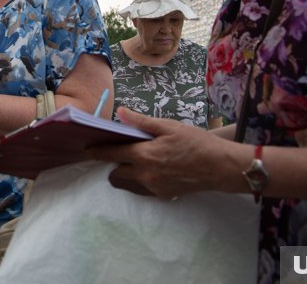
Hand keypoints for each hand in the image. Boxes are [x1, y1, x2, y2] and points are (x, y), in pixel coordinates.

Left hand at [86, 107, 237, 199]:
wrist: (220, 167)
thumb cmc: (196, 142)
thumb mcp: (169, 126)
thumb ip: (142, 122)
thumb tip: (120, 112)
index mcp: (144, 154)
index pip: (112, 153)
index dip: (97, 151)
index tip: (86, 149)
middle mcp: (145, 174)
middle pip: (116, 172)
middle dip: (113, 163)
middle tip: (119, 151)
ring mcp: (153, 187)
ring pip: (129, 181)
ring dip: (128, 171)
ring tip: (138, 159)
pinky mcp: (162, 194)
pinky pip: (144, 187)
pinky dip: (143, 177)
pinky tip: (156, 167)